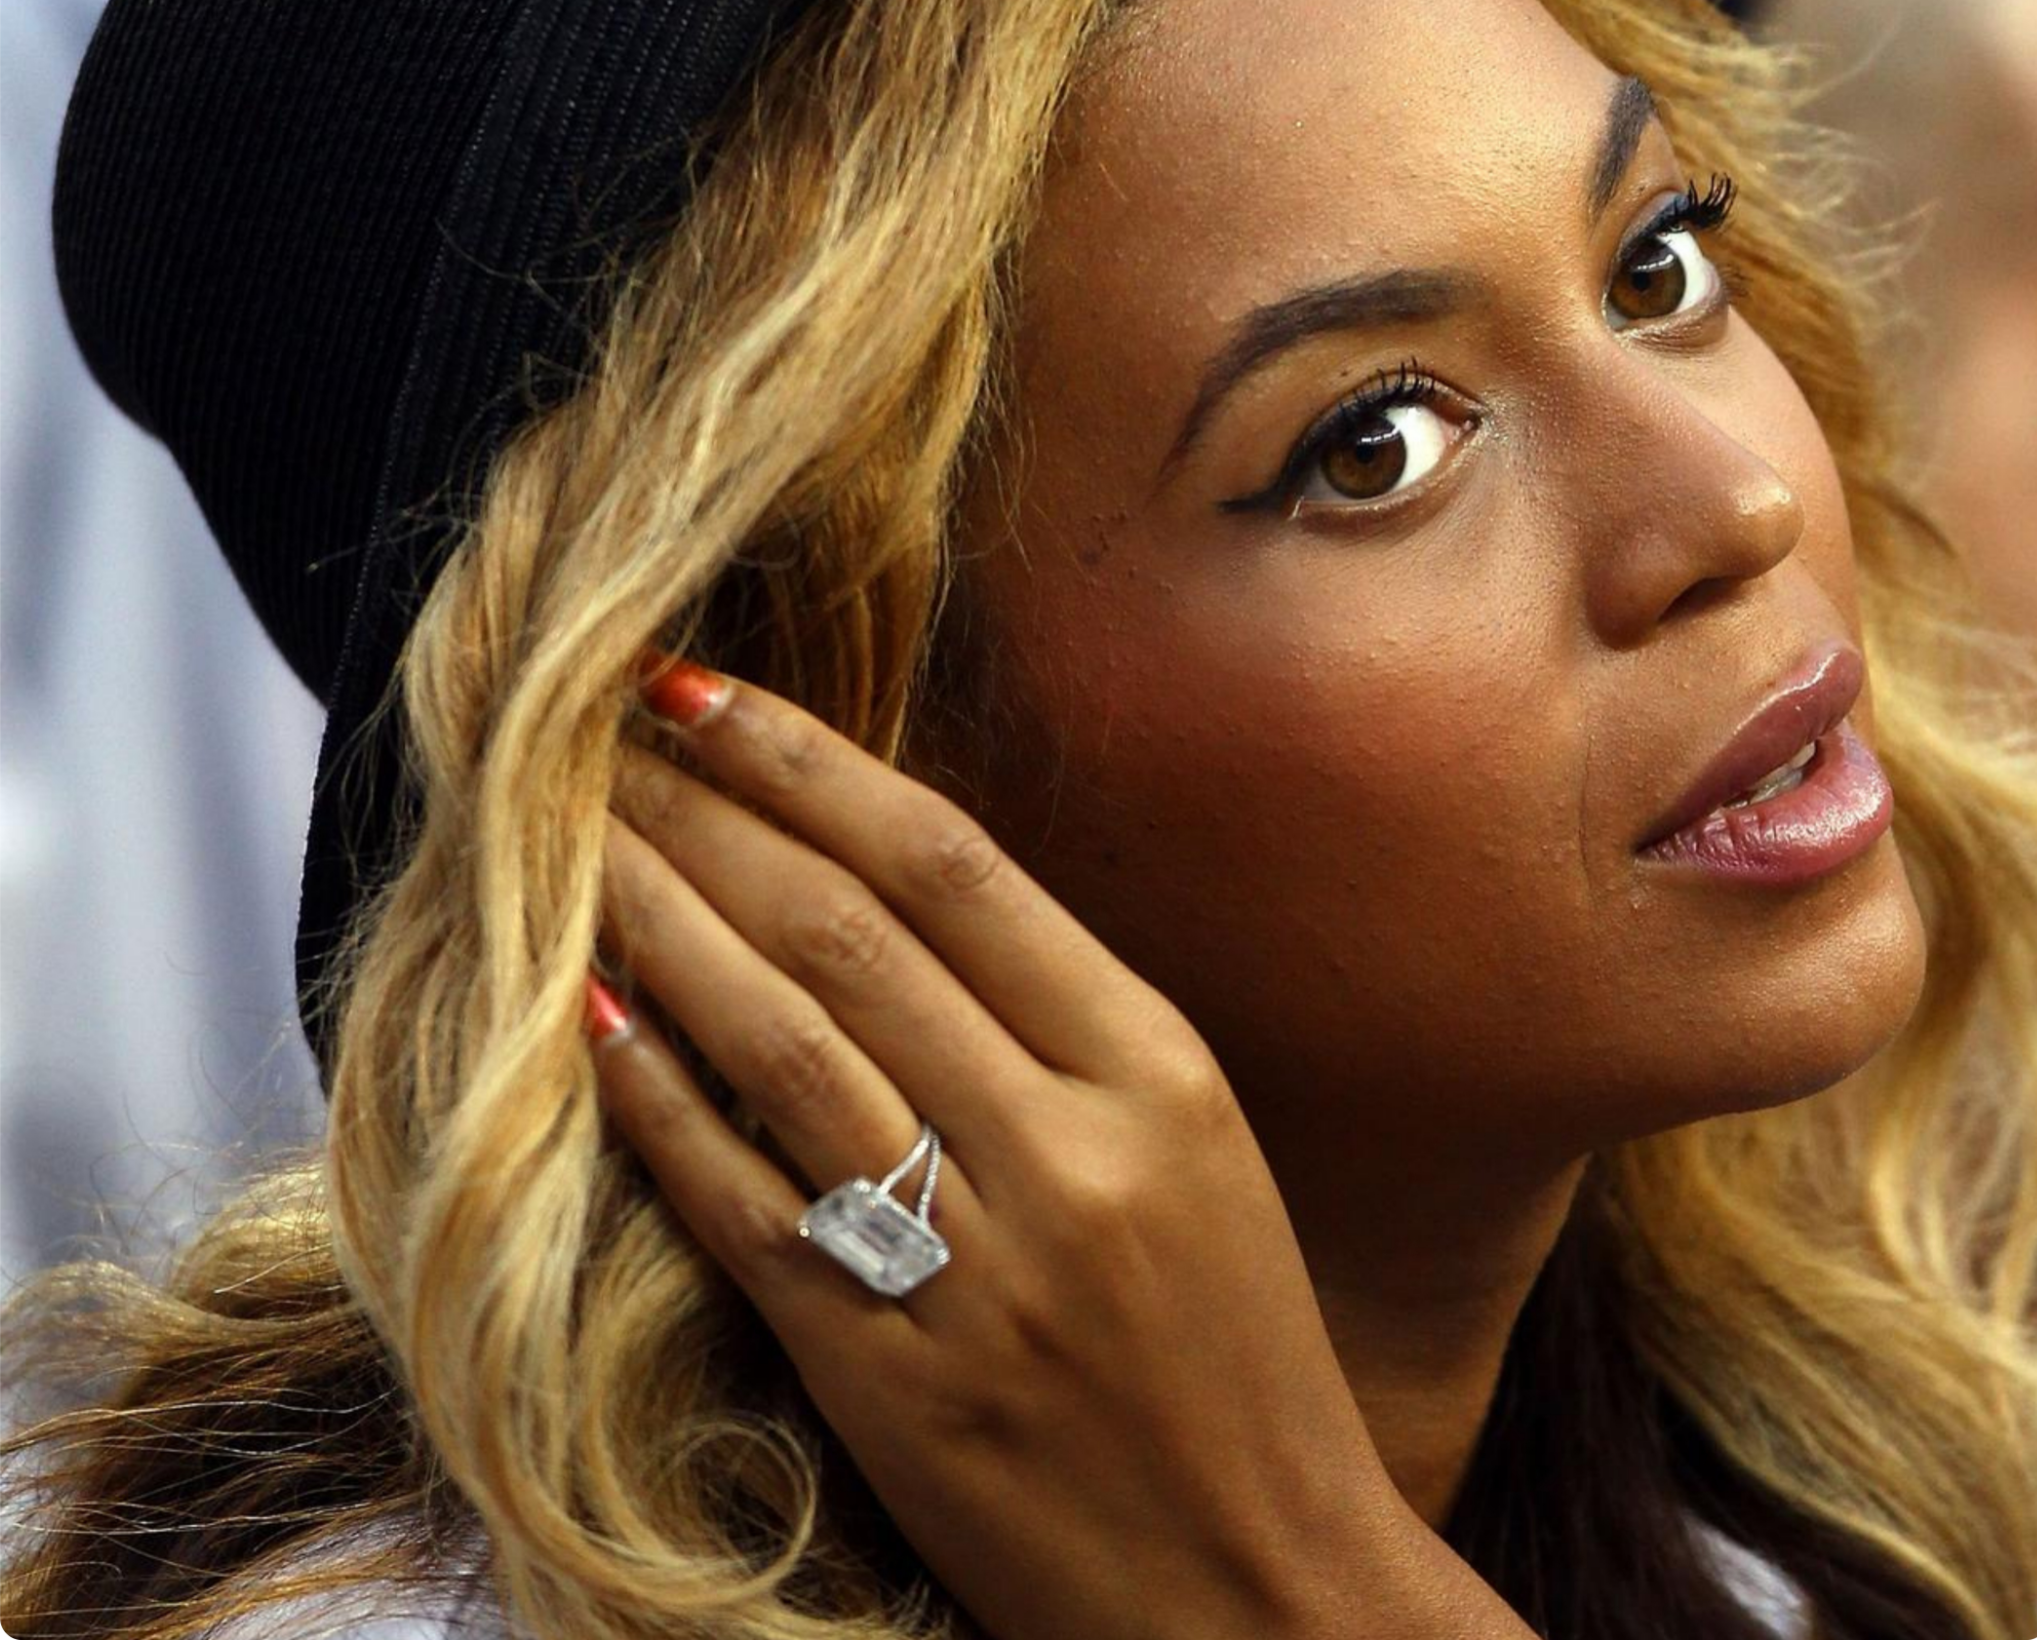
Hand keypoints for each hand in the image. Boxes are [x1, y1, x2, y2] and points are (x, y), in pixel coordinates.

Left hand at [589, 655, 1523, 1639]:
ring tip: (566, 843)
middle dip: (703, 815)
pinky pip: (743, 1205)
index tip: (702, 693)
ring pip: (782, 1045)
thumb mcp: (1193, 1148)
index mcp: (1160, 1071)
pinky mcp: (889, 1382)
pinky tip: (584, 1016)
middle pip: (847, 931)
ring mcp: (978, 1269)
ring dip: (658, 924)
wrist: (1263, 1589)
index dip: (808, 763)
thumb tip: (883, 890)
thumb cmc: (1232, 1355)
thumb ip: (1058, 1024)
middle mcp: (1071, 1149)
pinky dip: (656, 1102)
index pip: (954, 865)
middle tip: (593, 739)